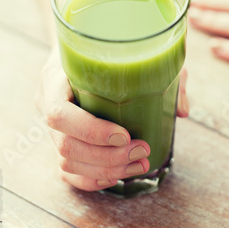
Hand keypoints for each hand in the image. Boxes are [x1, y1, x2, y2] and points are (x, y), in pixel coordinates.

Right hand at [36, 47, 188, 191]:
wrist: (82, 49)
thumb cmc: (108, 48)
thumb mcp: (134, 49)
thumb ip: (160, 72)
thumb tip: (182, 110)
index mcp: (55, 78)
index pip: (59, 113)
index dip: (91, 131)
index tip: (125, 135)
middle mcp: (46, 103)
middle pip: (65, 145)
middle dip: (107, 157)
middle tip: (142, 152)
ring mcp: (50, 125)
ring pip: (67, 163)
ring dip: (106, 171)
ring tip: (139, 165)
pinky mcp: (59, 140)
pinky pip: (67, 172)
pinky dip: (93, 179)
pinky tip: (118, 176)